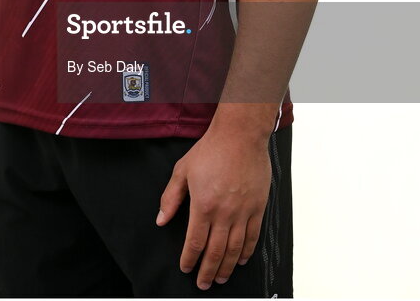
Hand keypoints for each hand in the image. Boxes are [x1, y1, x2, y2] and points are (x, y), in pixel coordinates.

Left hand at [155, 126, 271, 289]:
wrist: (240, 136)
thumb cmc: (211, 150)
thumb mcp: (183, 170)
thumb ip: (171, 197)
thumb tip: (162, 219)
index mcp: (203, 205)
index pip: (195, 242)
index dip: (189, 259)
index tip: (186, 268)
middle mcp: (224, 213)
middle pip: (215, 252)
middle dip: (208, 271)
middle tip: (203, 283)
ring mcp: (243, 212)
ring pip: (235, 249)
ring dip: (227, 267)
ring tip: (221, 278)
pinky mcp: (258, 207)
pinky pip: (253, 236)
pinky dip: (247, 252)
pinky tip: (241, 260)